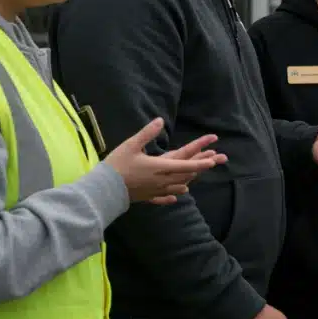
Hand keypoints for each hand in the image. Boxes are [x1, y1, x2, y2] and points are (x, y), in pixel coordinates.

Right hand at [103, 118, 226, 204]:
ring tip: (195, 175)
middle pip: (185, 175)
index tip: (213, 160)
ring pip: (177, 186)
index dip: (200, 162)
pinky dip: (173, 195)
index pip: (185, 164)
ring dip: (189, 180)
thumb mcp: (131, 145)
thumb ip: (147, 133)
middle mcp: (161, 180)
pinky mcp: (148, 197)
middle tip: (214, 162)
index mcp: (159, 167)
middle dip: (200, 168)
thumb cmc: (117, 165)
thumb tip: (160, 120)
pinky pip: (164, 197)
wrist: (103, 190)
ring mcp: (155, 190)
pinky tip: (177, 195)